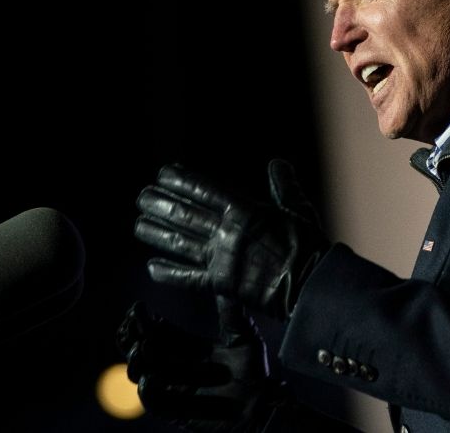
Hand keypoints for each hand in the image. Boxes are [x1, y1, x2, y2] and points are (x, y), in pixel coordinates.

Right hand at [116, 298, 276, 432]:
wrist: (263, 405)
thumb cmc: (255, 372)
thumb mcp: (245, 339)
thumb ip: (233, 315)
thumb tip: (227, 285)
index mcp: (189, 347)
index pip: (160, 332)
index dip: (146, 321)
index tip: (138, 308)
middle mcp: (178, 366)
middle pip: (145, 350)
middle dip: (134, 336)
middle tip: (131, 324)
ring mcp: (175, 388)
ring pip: (142, 373)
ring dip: (137, 361)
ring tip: (141, 348)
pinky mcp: (176, 410)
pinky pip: (154, 402)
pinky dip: (148, 391)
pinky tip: (149, 379)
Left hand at [134, 159, 327, 318]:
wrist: (310, 285)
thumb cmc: (308, 245)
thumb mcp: (298, 209)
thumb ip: (284, 185)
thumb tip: (277, 163)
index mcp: (245, 212)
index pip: (206, 191)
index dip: (182, 181)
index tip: (164, 173)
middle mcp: (227, 233)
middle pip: (186, 215)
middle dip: (161, 204)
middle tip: (142, 196)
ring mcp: (221, 259)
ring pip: (181, 243)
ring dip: (157, 233)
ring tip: (139, 224)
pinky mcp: (221, 284)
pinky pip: (189, 278)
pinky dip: (169, 273)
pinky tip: (152, 267)